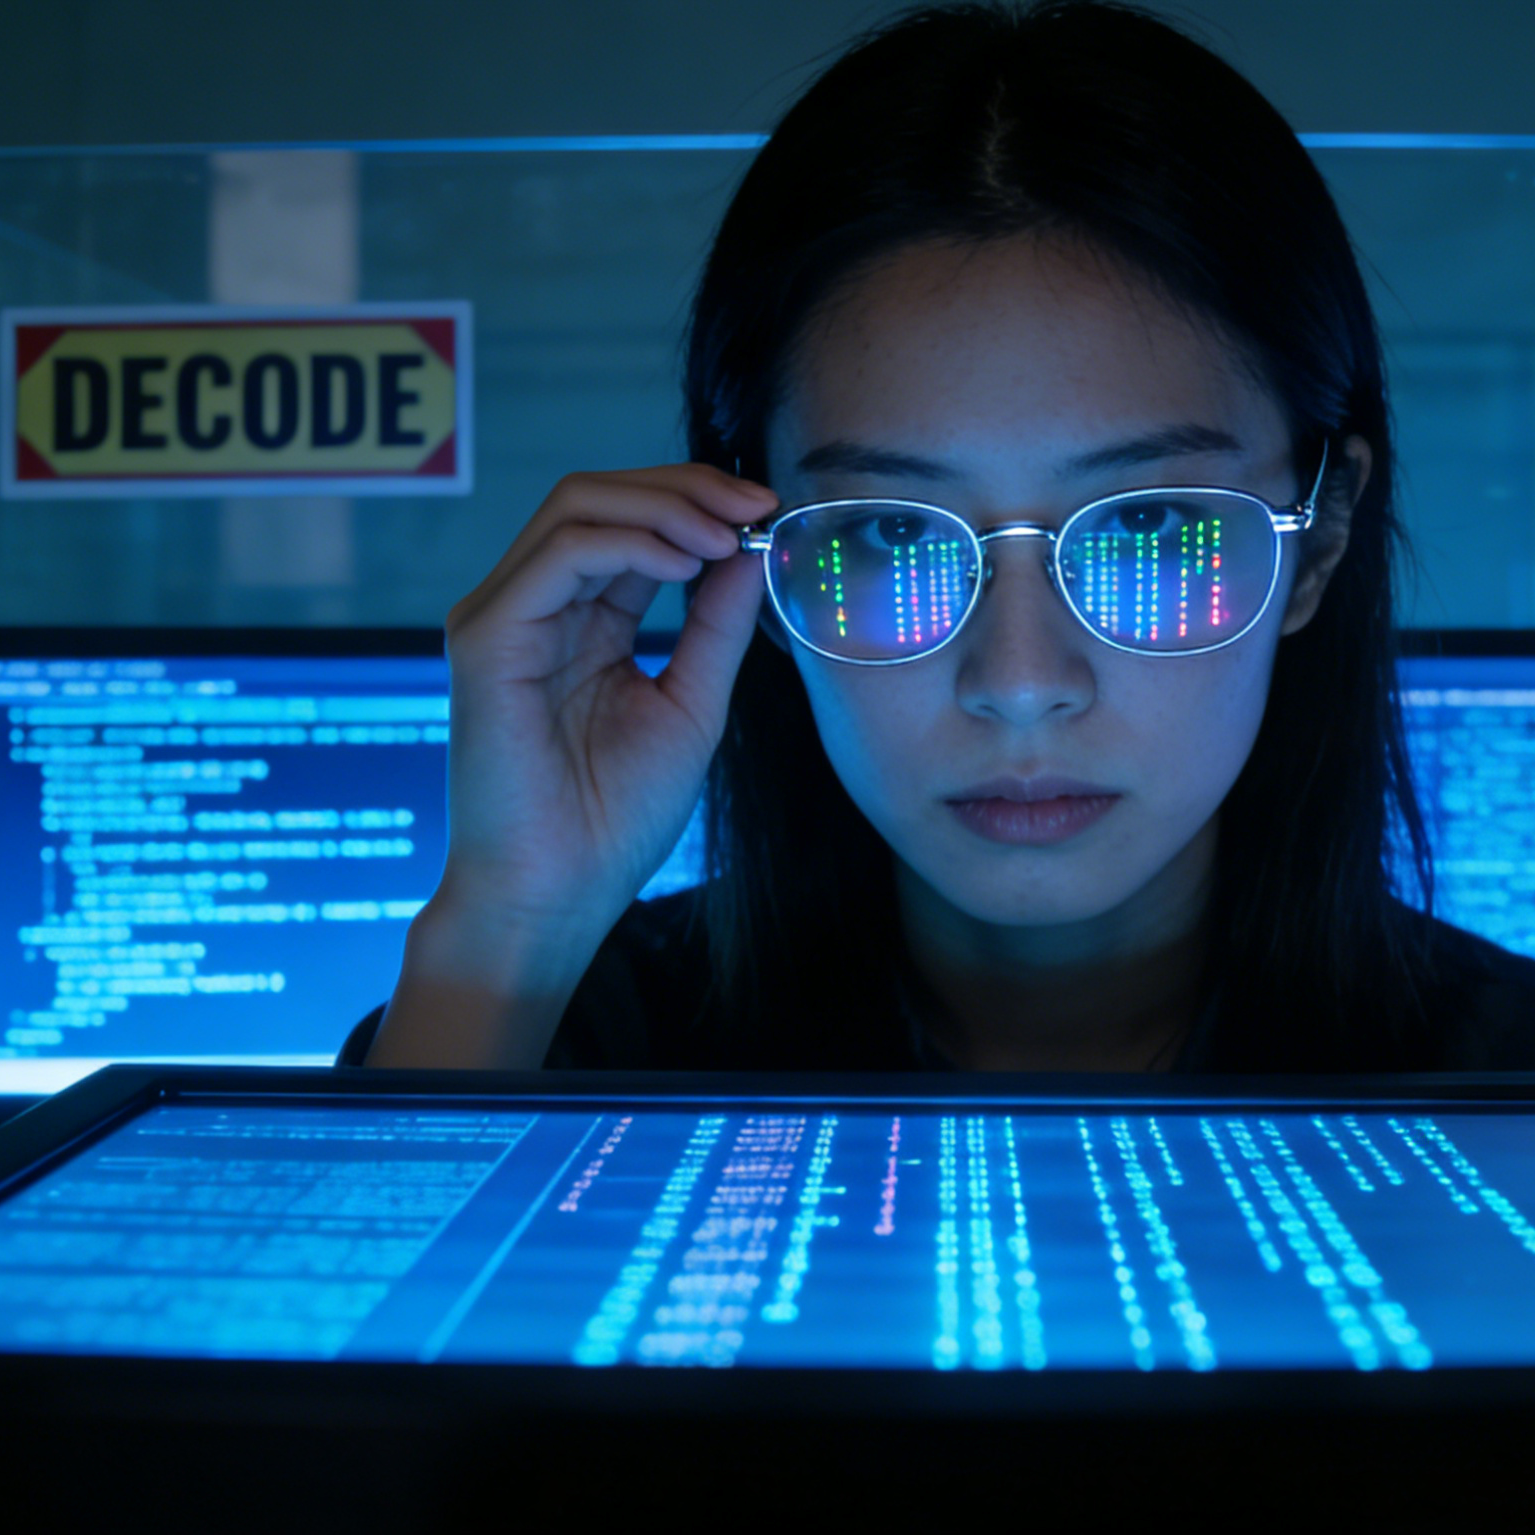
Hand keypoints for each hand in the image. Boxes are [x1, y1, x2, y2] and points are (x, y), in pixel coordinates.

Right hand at [431, 462, 774, 978]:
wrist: (556, 896)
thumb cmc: (614, 820)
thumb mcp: (688, 705)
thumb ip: (714, 626)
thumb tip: (750, 550)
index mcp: (578, 622)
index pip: (630, 526)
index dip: (698, 503)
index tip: (767, 510)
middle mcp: (534, 607)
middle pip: (599, 497)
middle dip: (686, 487)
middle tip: (754, 503)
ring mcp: (503, 615)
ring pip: (576, 506)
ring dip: (664, 507)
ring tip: (727, 536)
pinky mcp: (486, 635)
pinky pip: (561, 554)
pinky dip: (632, 543)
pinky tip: (686, 565)